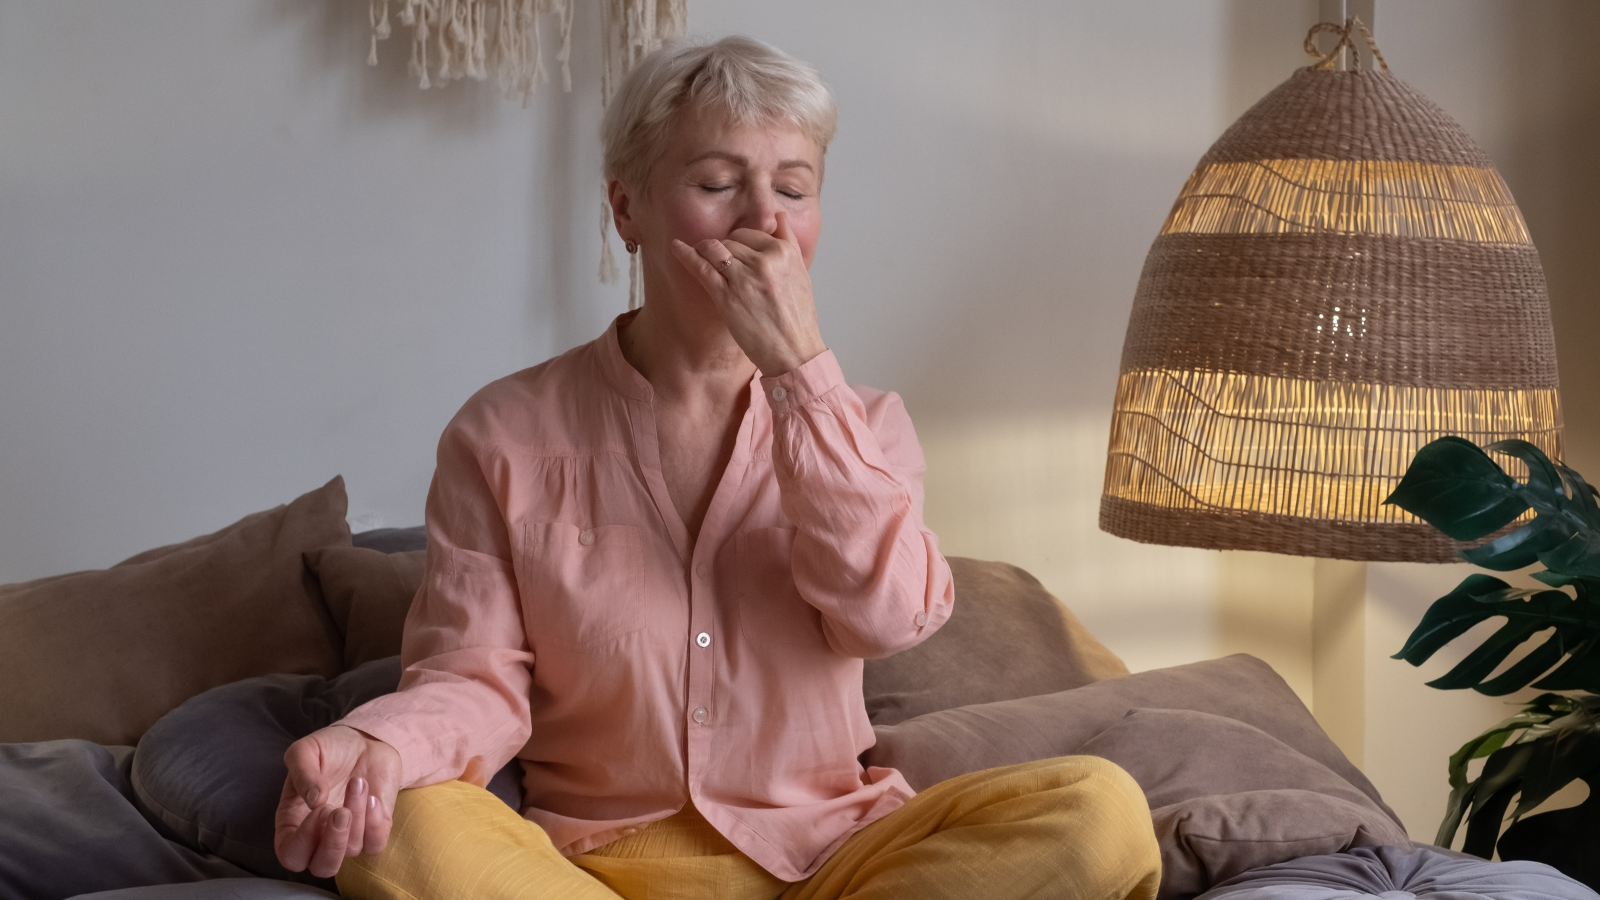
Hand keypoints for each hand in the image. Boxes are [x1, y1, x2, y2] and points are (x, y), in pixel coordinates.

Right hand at [274, 725, 402, 878]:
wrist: (365, 741)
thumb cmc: (329, 749)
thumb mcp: (305, 750)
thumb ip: (302, 773)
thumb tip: (314, 799)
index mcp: (293, 822)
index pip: (291, 855)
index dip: (303, 842)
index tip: (319, 810)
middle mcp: (319, 835)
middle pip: (322, 867)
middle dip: (333, 843)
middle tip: (340, 811)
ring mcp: (348, 835)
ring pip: (352, 849)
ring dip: (357, 813)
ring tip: (358, 781)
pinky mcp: (373, 829)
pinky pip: (376, 845)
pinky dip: (375, 823)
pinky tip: (372, 796)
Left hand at [670, 211, 826, 376]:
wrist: (795, 351)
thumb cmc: (798, 318)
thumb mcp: (802, 273)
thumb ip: (789, 241)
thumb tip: (779, 215)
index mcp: (784, 253)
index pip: (751, 233)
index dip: (740, 242)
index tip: (736, 253)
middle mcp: (765, 261)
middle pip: (732, 241)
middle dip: (725, 249)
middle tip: (725, 266)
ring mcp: (744, 278)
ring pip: (716, 250)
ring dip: (705, 249)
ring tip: (700, 253)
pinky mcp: (727, 297)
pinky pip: (702, 268)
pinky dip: (686, 255)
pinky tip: (676, 248)